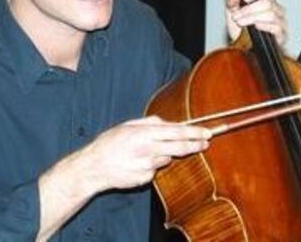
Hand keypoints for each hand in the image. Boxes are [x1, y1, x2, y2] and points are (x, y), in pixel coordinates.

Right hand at [80, 116, 210, 191]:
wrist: (93, 168)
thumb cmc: (109, 143)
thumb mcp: (127, 125)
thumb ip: (150, 122)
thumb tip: (168, 122)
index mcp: (144, 133)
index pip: (177, 131)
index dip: (194, 133)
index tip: (207, 133)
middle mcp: (149, 149)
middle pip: (180, 147)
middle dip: (195, 145)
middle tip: (205, 143)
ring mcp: (148, 165)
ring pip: (167, 158)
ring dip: (165, 154)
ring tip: (145, 151)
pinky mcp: (145, 178)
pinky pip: (155, 169)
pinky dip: (151, 165)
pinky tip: (137, 163)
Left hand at [226, 0, 286, 45]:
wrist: (246, 52)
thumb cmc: (243, 33)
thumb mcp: (233, 16)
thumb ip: (232, 4)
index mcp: (267, 1)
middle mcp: (276, 10)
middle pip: (267, 2)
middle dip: (249, 9)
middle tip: (236, 16)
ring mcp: (281, 22)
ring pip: (270, 14)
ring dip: (252, 18)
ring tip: (241, 22)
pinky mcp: (282, 35)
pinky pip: (276, 27)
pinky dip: (264, 26)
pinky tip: (255, 27)